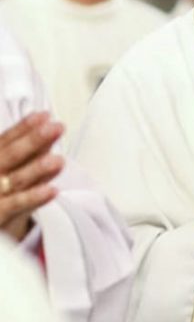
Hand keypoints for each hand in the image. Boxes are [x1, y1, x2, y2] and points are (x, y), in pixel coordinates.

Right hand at [0, 112, 63, 240]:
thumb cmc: (4, 190)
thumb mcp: (13, 167)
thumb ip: (30, 152)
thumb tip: (49, 130)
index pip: (4, 140)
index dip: (24, 128)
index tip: (44, 115)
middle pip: (9, 156)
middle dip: (33, 141)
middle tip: (56, 128)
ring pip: (15, 180)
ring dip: (37, 169)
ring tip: (59, 160)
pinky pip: (15, 206)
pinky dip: (33, 198)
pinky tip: (53, 190)